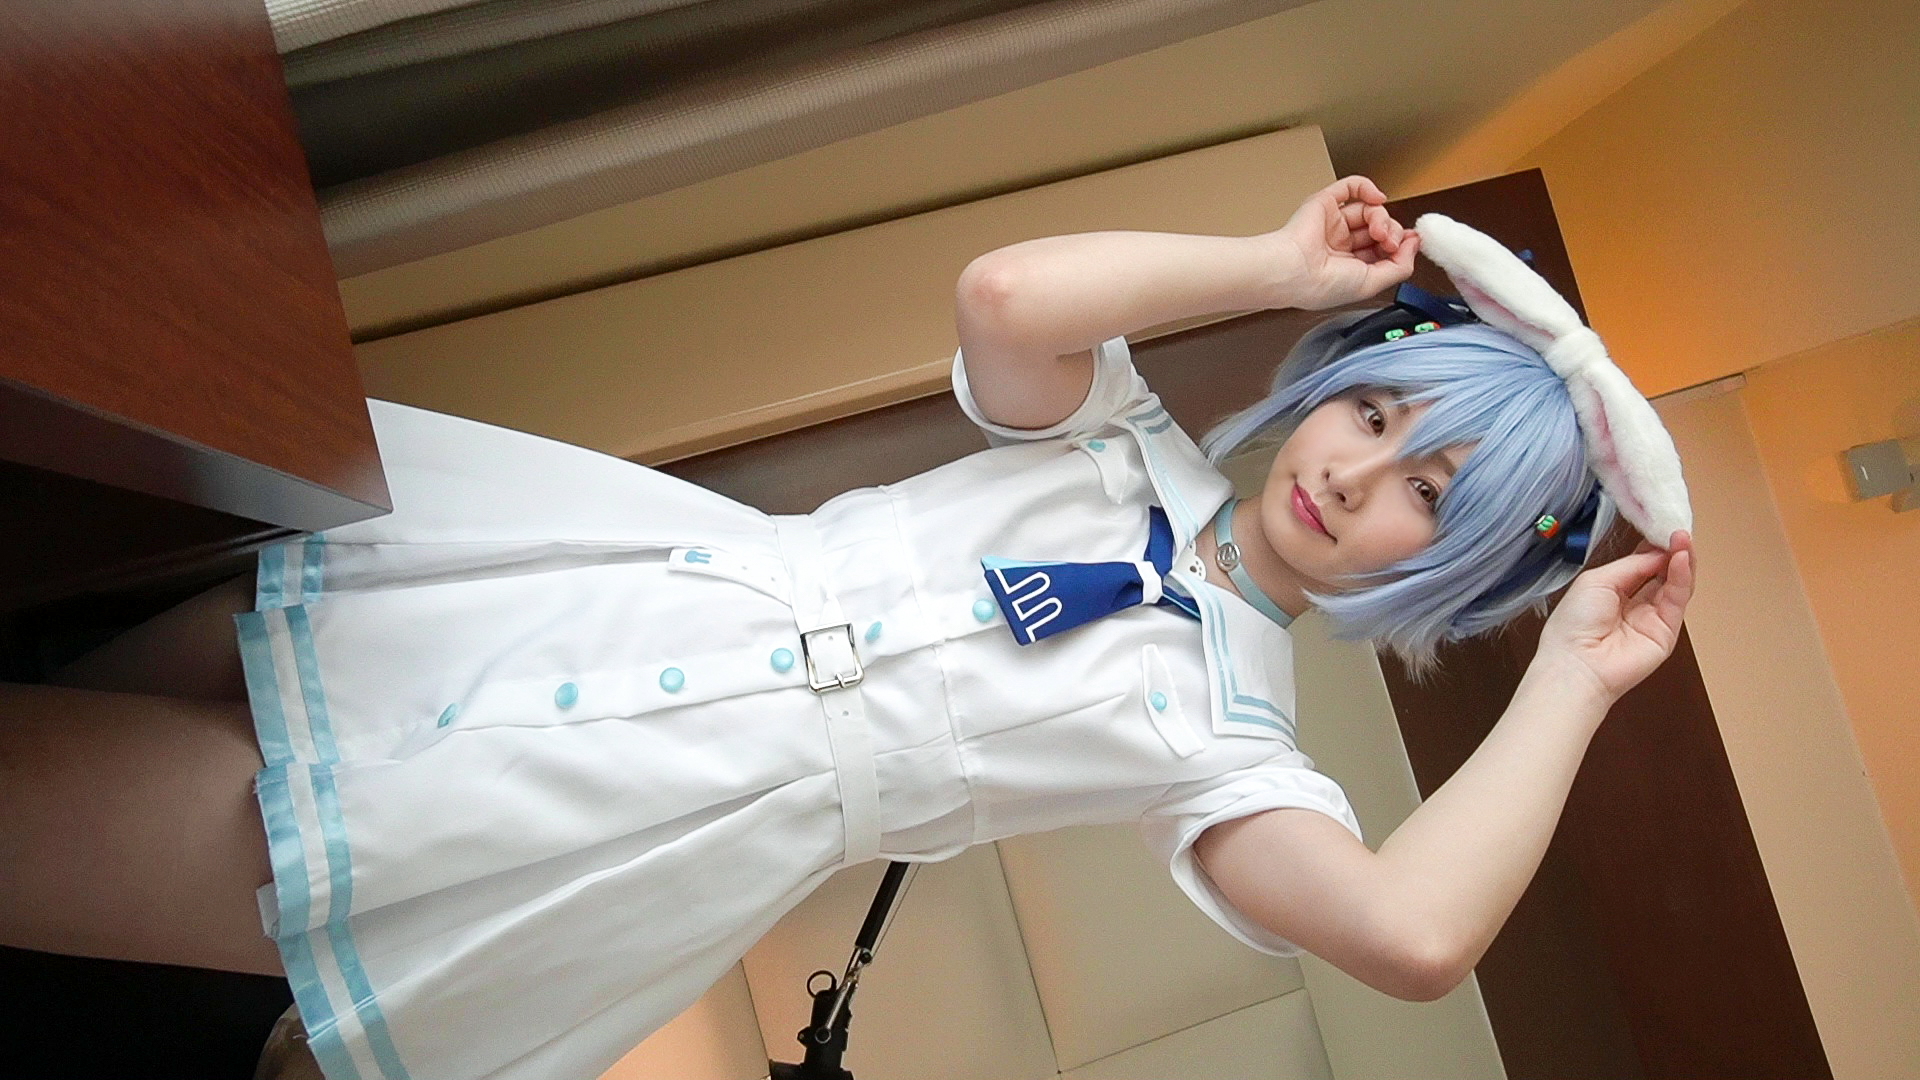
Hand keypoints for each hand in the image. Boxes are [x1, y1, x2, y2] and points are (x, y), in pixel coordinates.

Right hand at [1268, 176, 1420, 309]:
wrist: (1293, 271)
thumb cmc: (1321, 285)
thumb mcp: (1372, 284)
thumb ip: (1400, 267)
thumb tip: (1414, 244)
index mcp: (1349, 266)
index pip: (1382, 249)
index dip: (1398, 245)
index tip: (1409, 243)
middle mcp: (1341, 244)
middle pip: (1379, 228)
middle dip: (1391, 233)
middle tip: (1388, 242)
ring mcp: (1333, 223)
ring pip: (1369, 209)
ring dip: (1381, 217)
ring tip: (1378, 230)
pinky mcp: (1324, 204)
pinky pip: (1350, 187)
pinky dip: (1367, 187)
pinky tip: (1377, 198)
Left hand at [1532, 531, 1695, 705]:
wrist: (1577, 665)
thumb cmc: (1574, 625)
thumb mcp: (1597, 581)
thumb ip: (1631, 566)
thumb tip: (1657, 552)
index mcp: (1612, 591)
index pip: (1641, 564)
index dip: (1653, 546)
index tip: (1663, 525)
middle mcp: (1634, 604)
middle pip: (1661, 572)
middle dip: (1670, 549)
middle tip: (1677, 529)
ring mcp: (1652, 618)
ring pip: (1675, 583)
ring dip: (1681, 559)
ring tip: (1682, 538)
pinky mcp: (1667, 631)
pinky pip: (1678, 599)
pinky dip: (1682, 576)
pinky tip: (1681, 557)